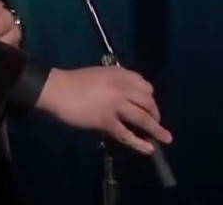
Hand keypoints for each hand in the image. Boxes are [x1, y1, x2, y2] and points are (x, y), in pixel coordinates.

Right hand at [36, 67, 173, 154]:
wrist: (56, 90)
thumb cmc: (73, 81)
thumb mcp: (99, 74)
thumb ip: (115, 82)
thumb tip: (128, 97)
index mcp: (119, 75)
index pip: (145, 86)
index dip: (150, 97)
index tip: (149, 104)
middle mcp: (122, 88)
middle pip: (148, 102)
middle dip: (155, 114)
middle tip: (156, 122)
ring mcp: (116, 106)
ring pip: (143, 119)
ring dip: (157, 130)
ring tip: (166, 138)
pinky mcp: (107, 122)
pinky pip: (127, 134)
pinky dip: (139, 143)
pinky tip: (149, 149)